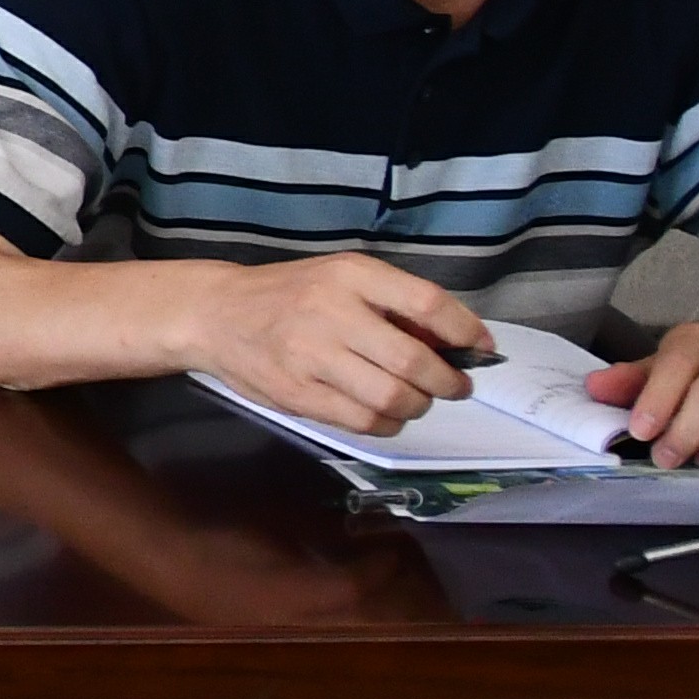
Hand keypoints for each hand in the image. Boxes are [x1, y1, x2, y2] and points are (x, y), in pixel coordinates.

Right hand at [186, 255, 487, 435]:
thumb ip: (393, 303)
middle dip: (447, 382)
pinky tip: (386, 413)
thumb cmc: (290, 294)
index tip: (482, 349)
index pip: (426, 303)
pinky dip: (387, 422)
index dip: (465, 330)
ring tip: (415, 399)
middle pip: (413, 361)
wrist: (215, 314)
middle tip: (454, 386)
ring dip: (417, 406)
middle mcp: (331, 312)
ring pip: (391, 397)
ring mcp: (310, 356)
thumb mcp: (341, 278)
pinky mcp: (297, 393)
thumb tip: (456, 342)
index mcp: (349, 275)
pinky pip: (362, 420)